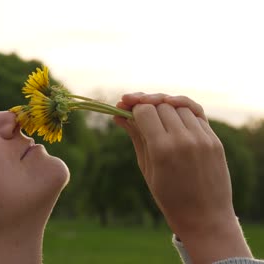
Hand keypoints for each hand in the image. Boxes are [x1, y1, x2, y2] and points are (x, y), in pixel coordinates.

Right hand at [114, 93, 251, 263]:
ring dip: (163, 104)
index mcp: (162, 150)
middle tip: (133, 107)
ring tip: (153, 110)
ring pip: (179, 105)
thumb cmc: (169, 197)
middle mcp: (184, 140)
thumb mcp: (146, 167)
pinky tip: (171, 108)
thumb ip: (136, 137)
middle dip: (145, 104)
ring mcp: (203, 138)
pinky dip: (182, 108)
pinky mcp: (214, 140)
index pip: (145, 111)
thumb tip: (119, 116)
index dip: (132, 107)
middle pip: (161, 105)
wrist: (204, 217)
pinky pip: (197, 113)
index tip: (123, 108)